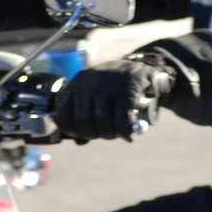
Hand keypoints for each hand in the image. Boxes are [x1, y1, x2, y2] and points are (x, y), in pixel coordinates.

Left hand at [54, 55, 175, 140]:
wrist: (148, 71)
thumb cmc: (119, 91)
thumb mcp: (98, 101)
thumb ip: (85, 120)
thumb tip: (78, 140)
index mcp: (78, 81)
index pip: (62, 110)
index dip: (71, 128)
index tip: (83, 134)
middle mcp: (91, 78)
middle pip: (82, 117)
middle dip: (93, 133)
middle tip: (105, 135)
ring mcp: (111, 79)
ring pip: (102, 117)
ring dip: (110, 133)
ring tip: (118, 133)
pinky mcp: (131, 84)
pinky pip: (122, 115)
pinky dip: (124, 129)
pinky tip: (128, 132)